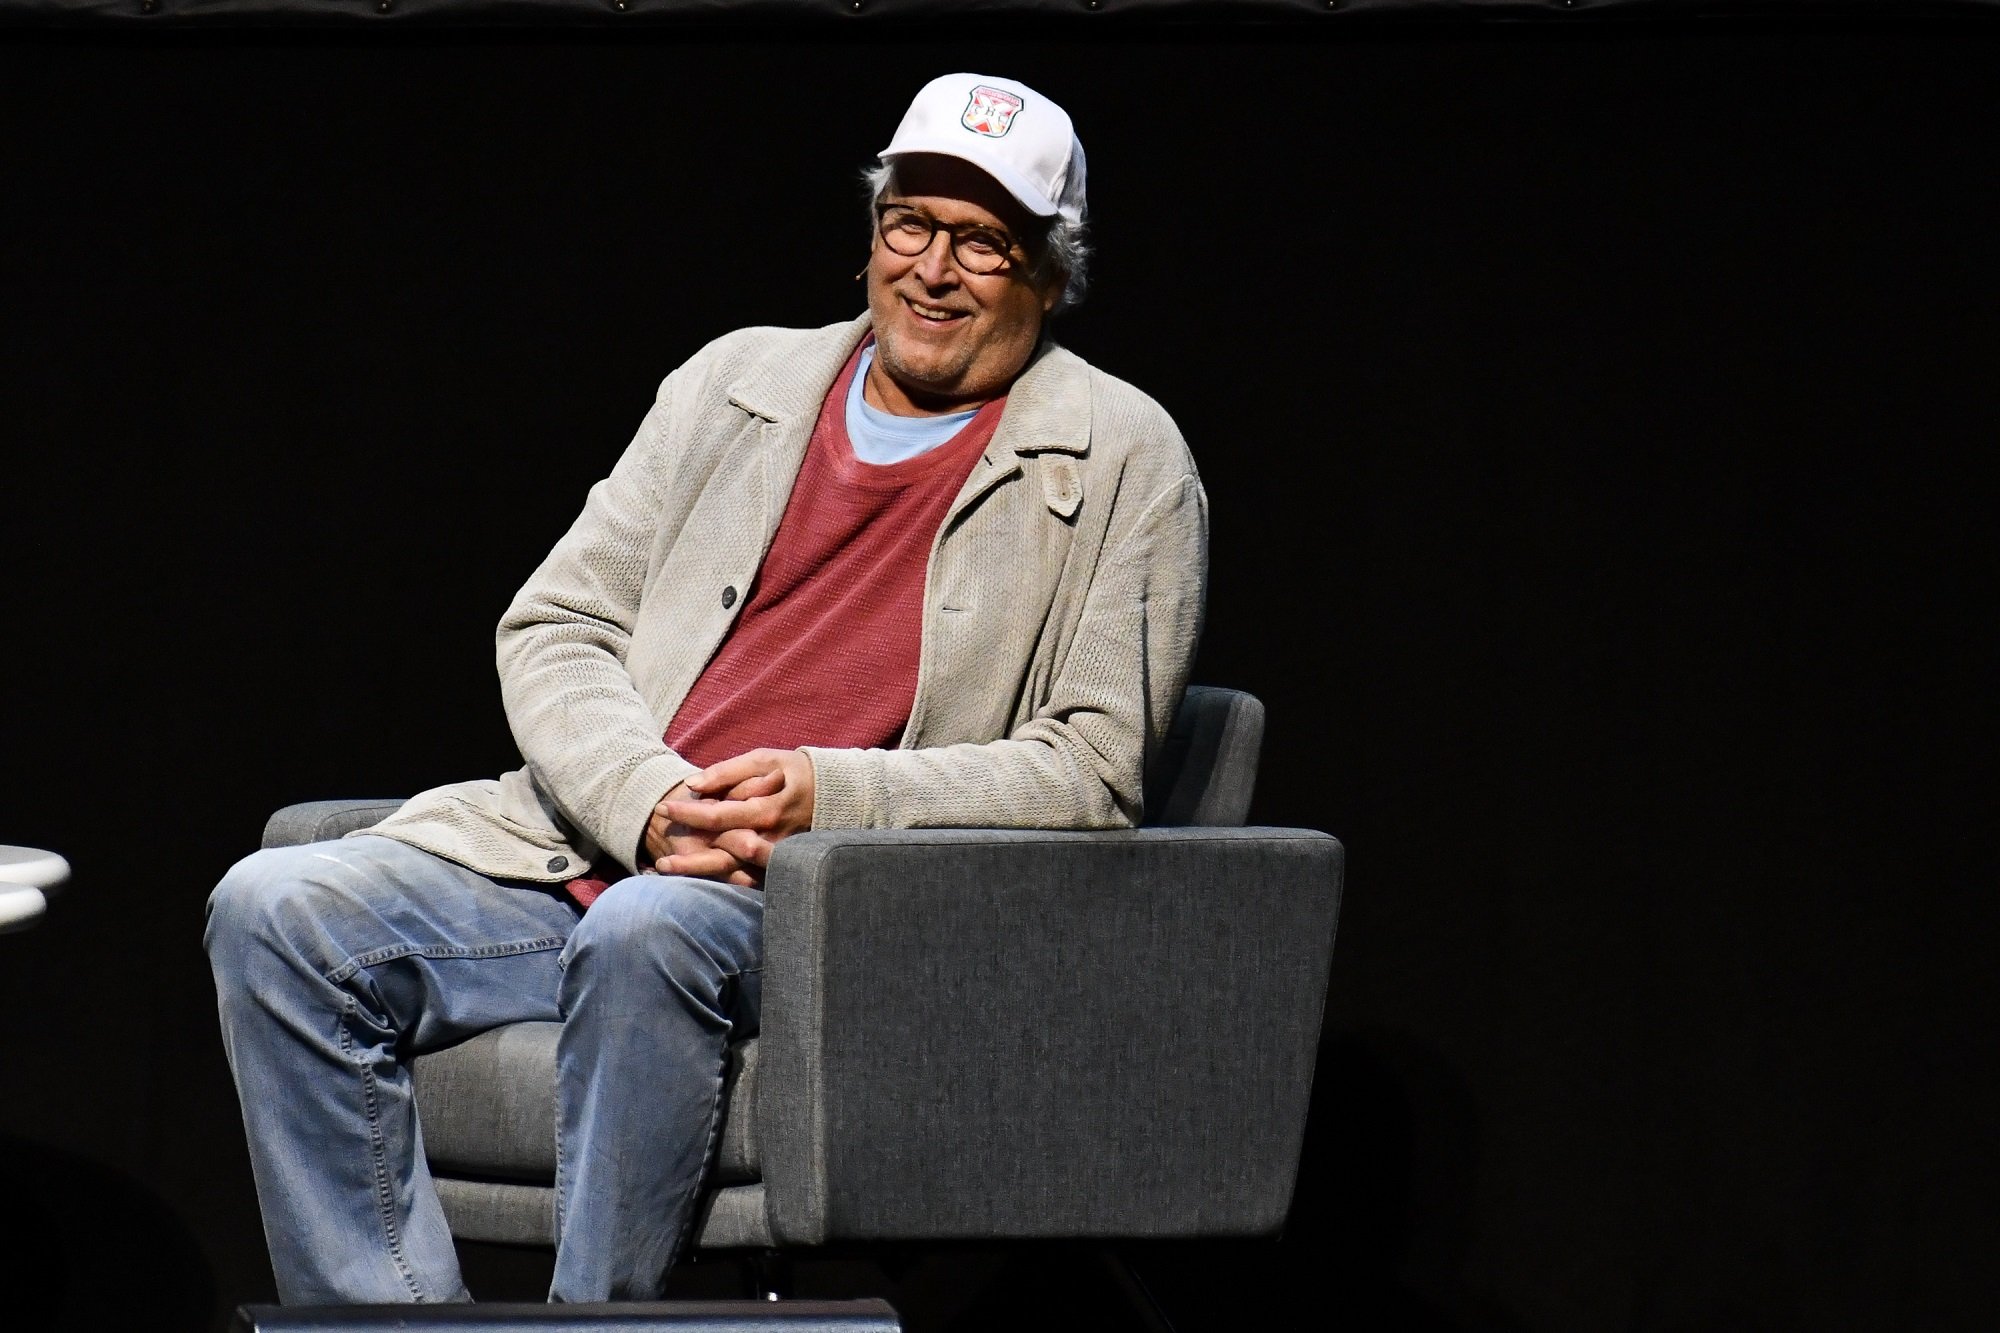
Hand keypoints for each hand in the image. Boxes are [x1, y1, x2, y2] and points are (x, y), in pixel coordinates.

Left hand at [662, 748, 815, 870]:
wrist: (836, 794)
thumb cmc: (793, 772)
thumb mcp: (763, 760)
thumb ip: (728, 772)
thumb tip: (692, 785)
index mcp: (767, 809)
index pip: (719, 815)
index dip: (688, 812)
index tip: (662, 808)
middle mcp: (772, 838)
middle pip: (723, 854)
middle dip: (689, 857)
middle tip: (658, 856)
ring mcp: (776, 856)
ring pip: (733, 872)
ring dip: (699, 873)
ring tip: (666, 869)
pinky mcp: (780, 866)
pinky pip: (747, 879)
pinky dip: (721, 881)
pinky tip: (696, 880)